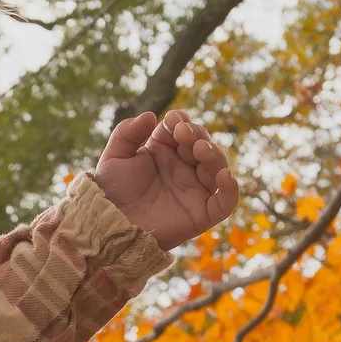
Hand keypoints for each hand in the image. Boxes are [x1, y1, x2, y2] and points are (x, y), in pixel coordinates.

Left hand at [88, 109, 240, 248]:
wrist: (108, 226)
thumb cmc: (111, 193)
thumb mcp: (114, 158)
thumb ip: (127, 133)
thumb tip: (150, 115)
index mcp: (164, 152)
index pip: (182, 129)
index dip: (181, 121)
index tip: (172, 121)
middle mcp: (183, 169)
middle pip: (202, 143)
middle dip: (197, 134)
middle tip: (183, 134)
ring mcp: (194, 190)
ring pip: (217, 167)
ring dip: (214, 154)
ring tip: (199, 149)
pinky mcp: (202, 214)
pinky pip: (226, 201)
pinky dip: (231, 189)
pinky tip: (226, 176)